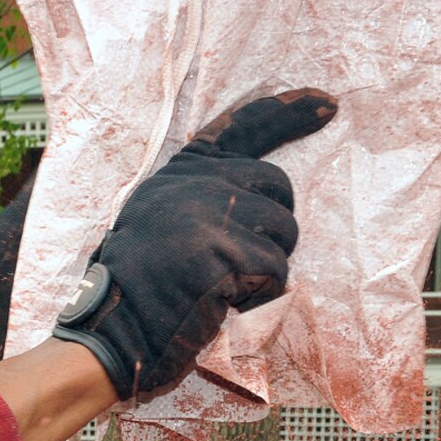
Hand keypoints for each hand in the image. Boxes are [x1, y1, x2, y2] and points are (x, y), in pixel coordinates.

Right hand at [52, 89, 337, 399]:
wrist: (110, 334)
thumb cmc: (137, 291)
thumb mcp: (158, 221)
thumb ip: (199, 196)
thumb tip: (262, 196)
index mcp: (179, 173)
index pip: (243, 126)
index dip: (290, 112)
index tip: (329, 105)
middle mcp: (194, 182)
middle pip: (277, 185)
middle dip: (274, 228)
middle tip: (239, 264)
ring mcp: (208, 214)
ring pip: (283, 231)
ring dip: (266, 268)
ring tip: (223, 288)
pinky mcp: (222, 252)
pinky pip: (276, 271)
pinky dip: (260, 297)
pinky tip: (223, 306)